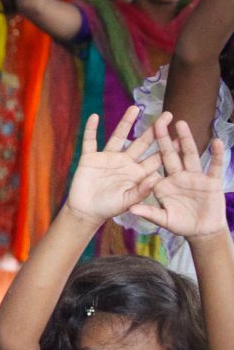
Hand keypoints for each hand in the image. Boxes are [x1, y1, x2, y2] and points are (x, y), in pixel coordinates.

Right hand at [64, 107, 162, 224]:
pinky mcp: (90, 158)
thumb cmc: (108, 208)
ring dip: (125, 122)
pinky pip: (90, 141)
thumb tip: (156, 177)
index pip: (156, 158)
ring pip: (118, 136)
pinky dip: (91, 130)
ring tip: (134, 108)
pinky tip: (94, 117)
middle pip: (141, 142)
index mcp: (137, 172)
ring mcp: (108, 158)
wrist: (85, 212)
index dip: (168, 148)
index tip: (181, 137)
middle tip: (168, 115)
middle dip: (154, 129)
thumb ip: (141, 191)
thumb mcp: (127, 202)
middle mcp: (125, 162)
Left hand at [128, 117, 228, 239]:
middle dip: (165, 137)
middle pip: (170, 154)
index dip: (148, 153)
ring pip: (190, 155)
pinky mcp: (211, 181)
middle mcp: (177, 176)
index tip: (142, 137)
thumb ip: (149, 213)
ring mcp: (194, 177)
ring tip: (182, 124)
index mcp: (163, 184)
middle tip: (160, 119)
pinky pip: (214, 166)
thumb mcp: (163, 219)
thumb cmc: (180, 224)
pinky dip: (216, 155)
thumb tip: (132, 209)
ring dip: (187, 140)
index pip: (154, 165)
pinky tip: (217, 142)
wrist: (202, 230)